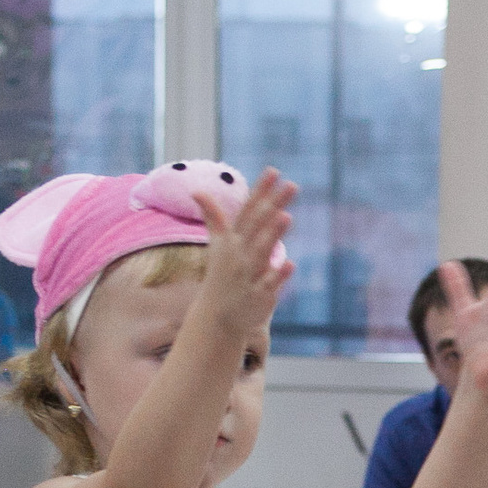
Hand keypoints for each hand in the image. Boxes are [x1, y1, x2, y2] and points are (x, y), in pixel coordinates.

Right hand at [194, 167, 297, 327]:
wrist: (217, 317)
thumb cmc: (222, 276)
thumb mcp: (216, 246)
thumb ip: (214, 218)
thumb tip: (197, 191)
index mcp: (231, 240)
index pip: (248, 209)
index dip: (261, 190)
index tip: (274, 171)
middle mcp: (239, 253)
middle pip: (258, 225)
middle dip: (273, 204)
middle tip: (291, 184)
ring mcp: (248, 273)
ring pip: (261, 251)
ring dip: (272, 234)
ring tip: (286, 216)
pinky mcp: (258, 295)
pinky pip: (268, 283)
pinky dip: (277, 274)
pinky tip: (290, 263)